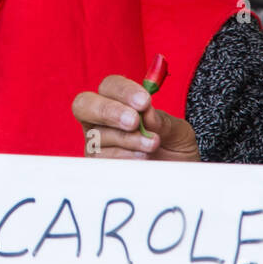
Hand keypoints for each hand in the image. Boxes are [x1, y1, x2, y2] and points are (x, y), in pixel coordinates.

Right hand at [72, 74, 200, 160]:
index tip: (144, 102)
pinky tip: (142, 159)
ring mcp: (97, 143)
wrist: (178, 177)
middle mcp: (101, 120)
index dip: (123, 91)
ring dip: (127, 139)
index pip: (110, 86)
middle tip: (134, 122)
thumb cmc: (175, 149)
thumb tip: (147, 114)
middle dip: (108, 111)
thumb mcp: (178, 131)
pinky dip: (124, 157)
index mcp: (119, 102)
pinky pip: (102, 158)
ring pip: (98, 135)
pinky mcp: (98, 165)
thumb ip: (163, 121)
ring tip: (152, 145)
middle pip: (84, 104)